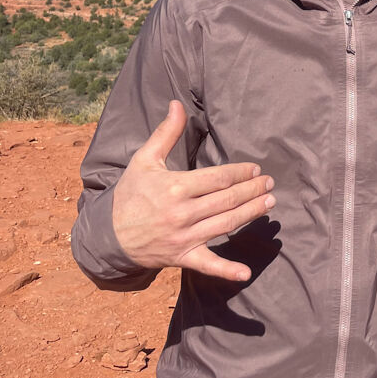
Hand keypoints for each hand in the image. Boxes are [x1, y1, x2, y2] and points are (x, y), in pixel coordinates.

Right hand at [111, 100, 275, 281]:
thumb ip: (165, 133)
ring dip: (251, 214)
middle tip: (269, 183)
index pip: (218, 179)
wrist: (107, 234)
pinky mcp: (182, 257)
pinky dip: (226, 270)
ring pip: (226, 224)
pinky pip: (207, 265)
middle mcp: (181, 213)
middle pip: (227, 200)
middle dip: (252, 190)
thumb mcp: (144, 160)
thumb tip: (177, 104)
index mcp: (175, 188)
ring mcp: (183, 237)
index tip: (255, 169)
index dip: (241, 173)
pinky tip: (246, 273)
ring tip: (269, 203)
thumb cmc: (130, 194)